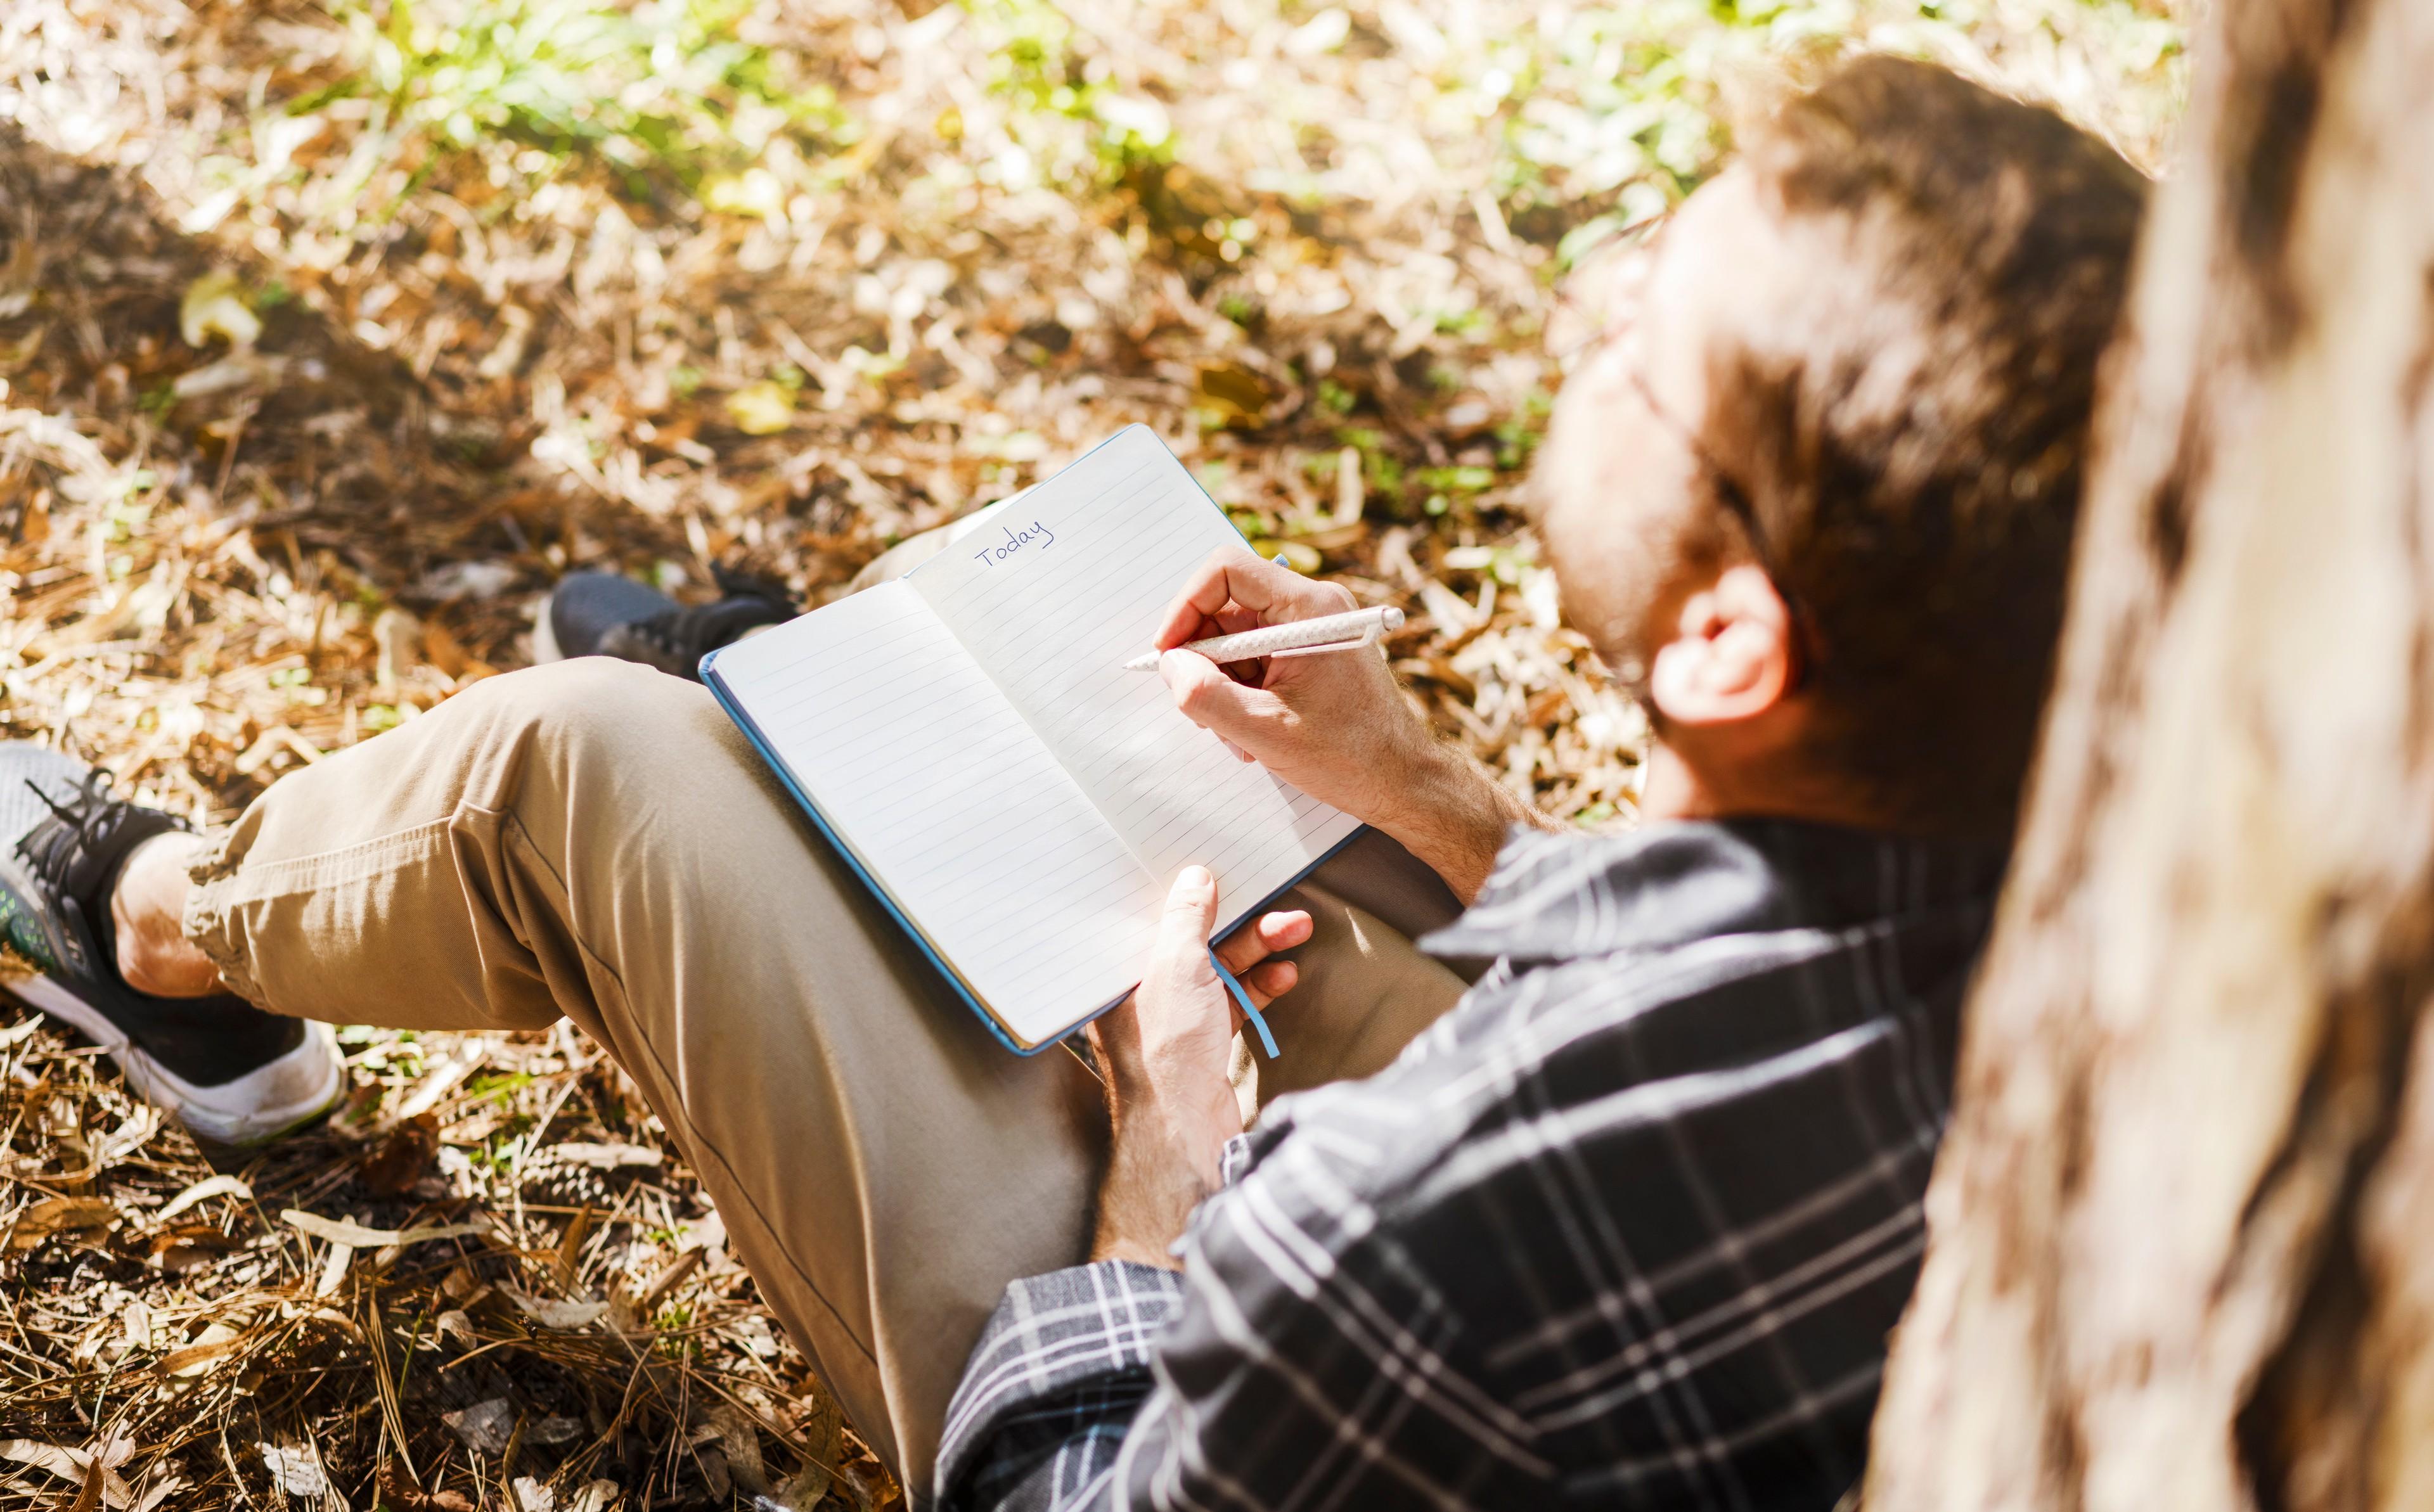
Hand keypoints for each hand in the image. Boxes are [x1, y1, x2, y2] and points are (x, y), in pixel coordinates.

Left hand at [1088, 865, 1309, 1267]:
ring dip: (1259, 952)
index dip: (1187, 896)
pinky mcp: (1201, 1042)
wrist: (1186, 1126)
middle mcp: (1139, 994)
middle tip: (1285, 910)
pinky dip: (1258, 987)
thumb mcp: (1178, 966)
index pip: (1152, 920)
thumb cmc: (1167, 1048)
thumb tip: (1194, 877)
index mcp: (1118, 974)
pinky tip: (1284, 976)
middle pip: (1195, 943)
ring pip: (1219, 971)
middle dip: (1243, 926)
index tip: (1221, 875)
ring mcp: (1172, 1019)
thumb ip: (1187, 919)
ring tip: (1297, 932)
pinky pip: (1232, 1002)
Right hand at [1154, 547, 1437, 821]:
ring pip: (1237, 637)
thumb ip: (1205, 695)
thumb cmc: (1350, 757)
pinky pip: (1256, 657)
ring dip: (1222, 684)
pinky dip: (1242, 691)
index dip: (1186, 606)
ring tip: (1235, 733)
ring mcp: (1314, 629)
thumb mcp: (1264, 731)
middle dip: (1203, 658)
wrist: (1403, 781)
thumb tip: (1170, 666)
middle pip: (1227, 607)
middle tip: (1200, 708)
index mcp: (1310, 608)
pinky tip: (1252, 732)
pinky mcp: (1312, 653)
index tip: (1168, 653)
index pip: (1226, 570)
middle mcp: (1314, 607)